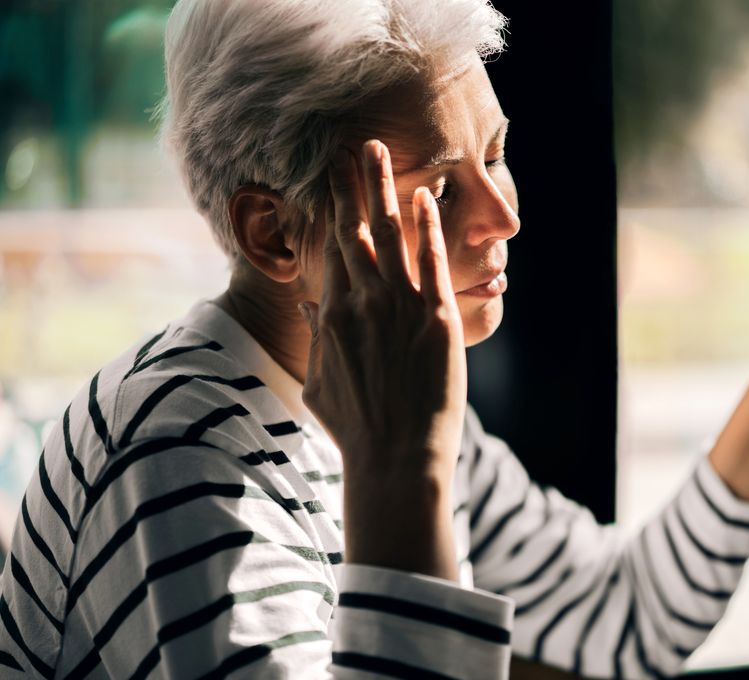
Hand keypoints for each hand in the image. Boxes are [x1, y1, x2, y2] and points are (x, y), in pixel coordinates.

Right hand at [298, 139, 466, 484]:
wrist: (395, 461)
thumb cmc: (356, 430)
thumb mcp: (319, 385)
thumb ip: (314, 340)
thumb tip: (307, 307)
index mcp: (332, 316)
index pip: (328, 250)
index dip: (328, 210)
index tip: (325, 180)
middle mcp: (361, 303)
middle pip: (353, 231)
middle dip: (350, 185)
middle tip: (348, 147)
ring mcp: (400, 308)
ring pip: (390, 235)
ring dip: (383, 189)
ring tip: (378, 151)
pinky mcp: (438, 318)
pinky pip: (432, 263)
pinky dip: (428, 228)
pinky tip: (425, 198)